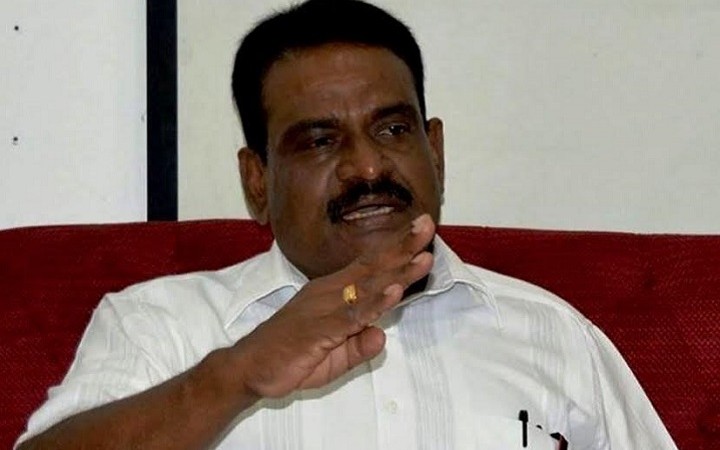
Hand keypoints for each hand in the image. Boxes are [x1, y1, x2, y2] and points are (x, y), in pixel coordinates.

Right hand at [231, 214, 435, 398]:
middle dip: (403, 246)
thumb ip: (359, 344)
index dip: (396, 247)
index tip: (421, 229)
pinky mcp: (319, 328)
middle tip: (428, 223)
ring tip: (423, 254)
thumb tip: (381, 335)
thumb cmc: (291, 357)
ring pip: (367, 286)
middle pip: (373, 266)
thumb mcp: (334, 355)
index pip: (370, 265)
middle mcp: (330, 292)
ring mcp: (325, 308)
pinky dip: (375, 303)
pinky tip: (395, 292)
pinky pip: (352, 315)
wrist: (250, 368)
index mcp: (334, 292)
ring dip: (398, 270)